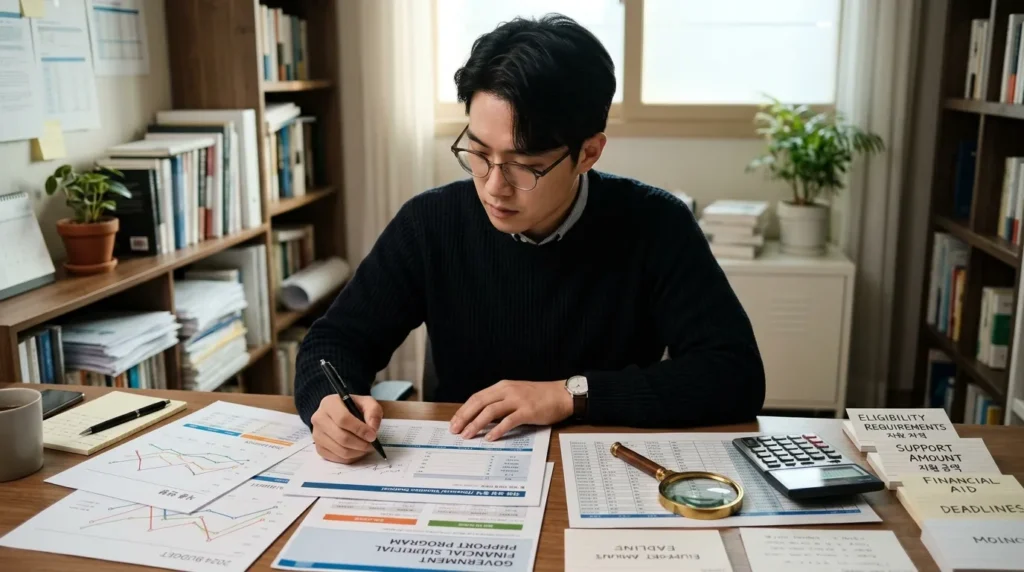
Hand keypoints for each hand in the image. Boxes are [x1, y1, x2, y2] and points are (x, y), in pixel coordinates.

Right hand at [311, 394, 382, 463]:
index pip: (343, 419)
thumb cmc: (355, 408)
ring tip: (366, 447)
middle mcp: (319, 418)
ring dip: (357, 452)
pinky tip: (357, 451)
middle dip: (360, 444)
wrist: (343, 414)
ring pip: (340, 450)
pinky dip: (350, 458)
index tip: (372, 436)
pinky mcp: (319, 448)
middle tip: (372, 444)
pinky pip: (337, 458)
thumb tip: (372, 429)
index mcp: (329, 403)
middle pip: (341, 437)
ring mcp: (316, 435)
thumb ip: (373, 412)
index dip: (359, 430)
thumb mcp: (368, 403)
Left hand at [449, 380, 571, 441]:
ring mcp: (518, 400)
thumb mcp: (516, 394)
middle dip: (464, 417)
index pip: (477, 397)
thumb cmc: (539, 396)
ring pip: (490, 411)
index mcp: (502, 386)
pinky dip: (497, 430)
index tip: (454, 422)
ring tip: (468, 435)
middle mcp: (507, 391)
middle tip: (455, 430)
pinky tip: (490, 438)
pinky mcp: (527, 411)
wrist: (562, 394)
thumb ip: (500, 403)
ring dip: (477, 424)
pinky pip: (508, 421)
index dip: (463, 410)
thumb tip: (482, 419)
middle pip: (479, 403)